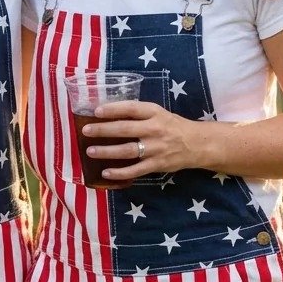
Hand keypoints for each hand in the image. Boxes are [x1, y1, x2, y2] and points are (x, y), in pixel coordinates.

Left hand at [81, 100, 211, 181]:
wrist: (196, 144)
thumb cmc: (172, 126)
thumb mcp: (158, 113)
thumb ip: (138, 114)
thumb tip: (109, 113)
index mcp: (154, 113)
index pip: (131, 108)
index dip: (113, 109)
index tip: (96, 111)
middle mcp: (154, 129)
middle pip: (125, 129)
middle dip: (103, 130)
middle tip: (86, 131)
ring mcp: (155, 148)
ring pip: (127, 150)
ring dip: (107, 151)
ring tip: (90, 151)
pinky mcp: (157, 165)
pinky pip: (135, 170)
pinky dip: (120, 173)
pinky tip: (106, 172)